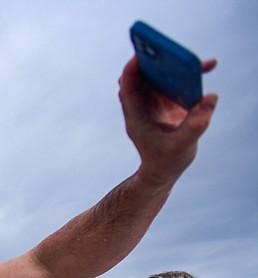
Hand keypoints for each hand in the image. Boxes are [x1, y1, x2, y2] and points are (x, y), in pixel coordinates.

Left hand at [120, 56, 217, 182]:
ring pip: (161, 75)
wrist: (165, 169)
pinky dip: (191, 73)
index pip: (128, 88)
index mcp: (136, 116)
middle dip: (155, 60)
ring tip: (202, 63)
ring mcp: (155, 101)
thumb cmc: (166, 160)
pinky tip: (209, 66)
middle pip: (143, 75)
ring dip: (178, 65)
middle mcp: (143, 105)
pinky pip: (177, 80)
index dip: (131, 71)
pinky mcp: (169, 100)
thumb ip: (194, 125)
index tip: (140, 56)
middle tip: (169, 48)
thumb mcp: (181, 146)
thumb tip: (210, 98)